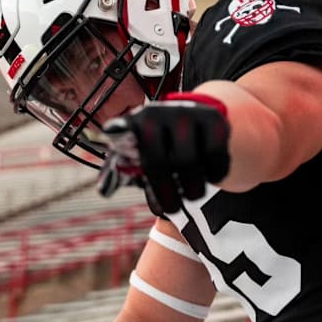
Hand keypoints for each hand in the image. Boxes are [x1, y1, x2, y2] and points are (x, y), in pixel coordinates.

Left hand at [98, 93, 230, 215]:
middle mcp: (159, 112)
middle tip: (173, 209)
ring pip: (189, 161)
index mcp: (135, 122)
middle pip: (158, 160)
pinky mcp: (214, 119)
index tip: (120, 150)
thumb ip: (125, 172)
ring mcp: (187, 113)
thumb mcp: (141, 154)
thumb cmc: (162, 146)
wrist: (195, 118)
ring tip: (191, 194)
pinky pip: (215, 155)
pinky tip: (209, 175)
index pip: (124, 137)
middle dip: (166, 192)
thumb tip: (105, 190)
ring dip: (192, 188)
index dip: (120, 140)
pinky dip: (215, 174)